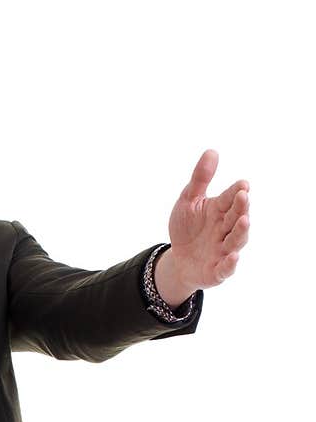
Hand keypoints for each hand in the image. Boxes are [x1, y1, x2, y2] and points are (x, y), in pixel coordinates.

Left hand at [160, 149, 249, 297]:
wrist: (178, 260)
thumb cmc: (187, 228)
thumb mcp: (188, 201)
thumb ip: (200, 179)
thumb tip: (212, 151)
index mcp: (219, 210)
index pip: (230, 198)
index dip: (237, 192)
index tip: (243, 184)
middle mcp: (225, 229)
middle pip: (236, 217)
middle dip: (241, 207)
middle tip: (244, 196)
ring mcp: (223, 250)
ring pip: (236, 240)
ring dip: (241, 231)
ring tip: (244, 220)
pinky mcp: (218, 270)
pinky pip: (226, 268)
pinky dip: (230, 263)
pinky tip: (233, 256)